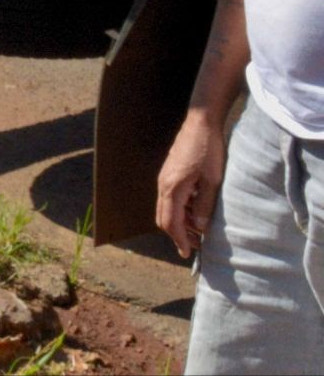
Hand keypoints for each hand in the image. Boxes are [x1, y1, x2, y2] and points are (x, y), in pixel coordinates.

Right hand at [156, 111, 227, 258]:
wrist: (200, 123)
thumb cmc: (208, 150)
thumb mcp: (212, 181)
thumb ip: (204, 206)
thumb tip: (200, 228)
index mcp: (172, 188)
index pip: (171, 222)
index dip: (179, 240)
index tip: (187, 253)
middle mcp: (163, 184)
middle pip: (163, 217)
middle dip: (177, 234)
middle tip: (195, 246)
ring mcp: (164, 178)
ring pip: (165, 208)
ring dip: (180, 222)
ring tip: (199, 231)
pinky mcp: (169, 173)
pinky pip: (170, 198)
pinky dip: (180, 210)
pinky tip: (197, 211)